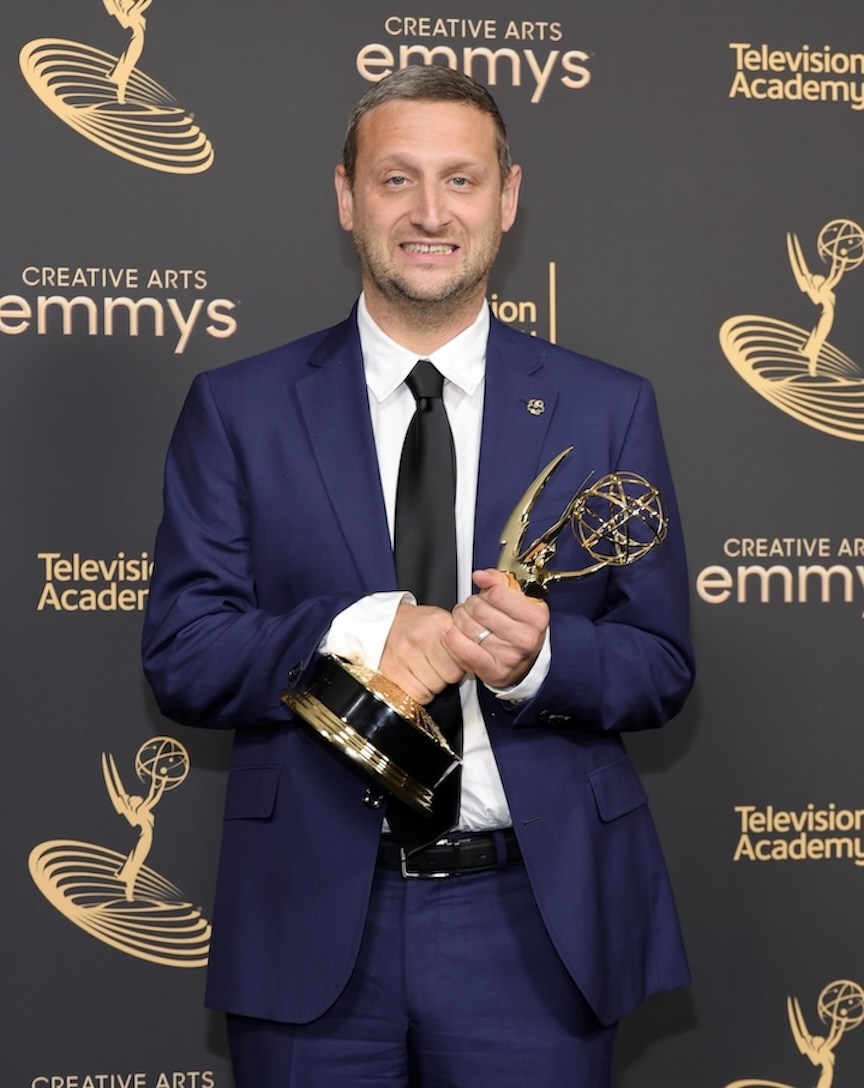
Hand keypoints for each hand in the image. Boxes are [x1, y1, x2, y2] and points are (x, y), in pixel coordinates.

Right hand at [379, 602, 466, 703]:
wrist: (384, 623)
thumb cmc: (415, 625)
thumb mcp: (440, 622)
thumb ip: (459, 638)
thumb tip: (476, 661)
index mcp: (439, 624)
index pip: (465, 657)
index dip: (463, 664)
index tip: (458, 663)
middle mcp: (422, 637)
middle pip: (452, 675)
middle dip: (448, 675)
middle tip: (439, 666)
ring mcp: (406, 654)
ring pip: (436, 687)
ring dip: (434, 685)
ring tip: (426, 671)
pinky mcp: (393, 670)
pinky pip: (419, 694)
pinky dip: (421, 693)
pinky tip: (418, 680)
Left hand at [446, 569, 549, 689]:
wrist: (525, 661)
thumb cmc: (521, 628)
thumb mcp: (519, 600)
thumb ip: (500, 582)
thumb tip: (481, 576)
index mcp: (536, 617)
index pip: (498, 594)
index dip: (487, 589)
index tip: (486, 592)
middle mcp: (526, 638)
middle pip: (480, 609)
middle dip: (471, 604)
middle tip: (474, 607)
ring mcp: (510, 656)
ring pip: (469, 627)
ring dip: (461, 619)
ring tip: (466, 619)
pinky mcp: (495, 671)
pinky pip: (466, 650)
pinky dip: (454, 639)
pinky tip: (452, 632)